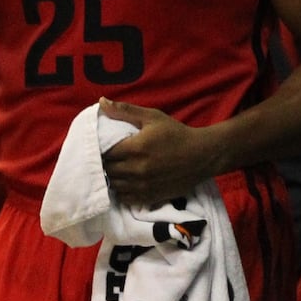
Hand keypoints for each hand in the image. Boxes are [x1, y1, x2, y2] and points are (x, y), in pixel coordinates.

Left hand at [99, 99, 224, 206]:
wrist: (202, 155)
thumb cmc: (176, 134)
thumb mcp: (152, 117)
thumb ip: (125, 110)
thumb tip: (101, 101)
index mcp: (135, 148)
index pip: (104, 154)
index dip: (98, 151)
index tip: (98, 147)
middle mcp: (137, 169)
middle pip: (107, 171)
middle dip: (102, 165)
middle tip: (104, 159)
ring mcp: (144, 185)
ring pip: (114, 186)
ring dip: (110, 178)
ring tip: (112, 170)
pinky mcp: (151, 197)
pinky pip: (127, 198)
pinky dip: (121, 191)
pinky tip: (123, 182)